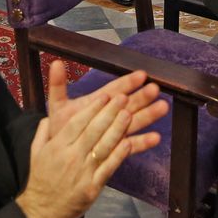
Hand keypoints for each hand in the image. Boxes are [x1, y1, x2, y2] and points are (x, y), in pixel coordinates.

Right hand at [15, 90, 164, 217]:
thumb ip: (43, 131)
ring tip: (129, 114)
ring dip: (118, 128)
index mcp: (57, 146)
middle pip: (93, 130)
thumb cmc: (40, 179)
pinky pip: (109, 167)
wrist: (41, 210)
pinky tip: (129, 141)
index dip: (93, 108)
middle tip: (123, 98)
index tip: (106, 96)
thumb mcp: (35, 152)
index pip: (77, 122)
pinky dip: (120, 154)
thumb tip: (50, 115)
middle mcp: (71, 156)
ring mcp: (83, 172)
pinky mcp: (93, 186)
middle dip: (109, 112)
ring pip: (104, 146)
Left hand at [44, 61, 163, 142]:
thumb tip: (55, 62)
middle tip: (155, 88)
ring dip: (149, 114)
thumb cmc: (60, 129)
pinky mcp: (116, 149)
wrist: (59, 155)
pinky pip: (131, 145)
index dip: (127, 82)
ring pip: (134, 121)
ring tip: (163, 107)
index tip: (141, 75)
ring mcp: (115, 131)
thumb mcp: (58, 106)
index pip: (114, 89)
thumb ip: (58, 85)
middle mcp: (109, 115)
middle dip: (142, 96)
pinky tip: (156, 138)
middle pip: (128, 103)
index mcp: (98, 103)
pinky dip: (143, 142)